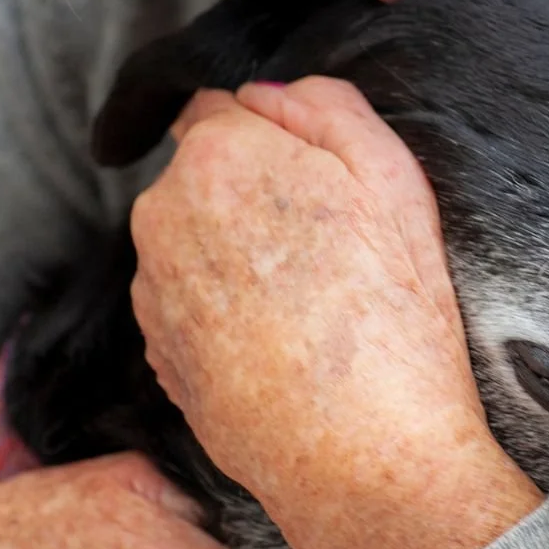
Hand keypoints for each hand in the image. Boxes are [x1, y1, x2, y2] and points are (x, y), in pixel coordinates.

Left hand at [129, 76, 541, 548]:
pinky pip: (191, 304)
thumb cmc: (392, 318)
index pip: (223, 107)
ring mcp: (152, 287)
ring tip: (312, 307)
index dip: (278, 141)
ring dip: (238, 255)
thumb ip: (326, 105)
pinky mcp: (156, 351)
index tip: (323, 184)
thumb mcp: (395, 179)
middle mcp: (163, 213)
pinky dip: (228, 313)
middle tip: (331, 248)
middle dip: (254, 196)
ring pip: (196, 241)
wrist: (362, 456)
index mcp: (218, 154)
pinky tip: (285, 345)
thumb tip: (271, 92)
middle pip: (206, 176)